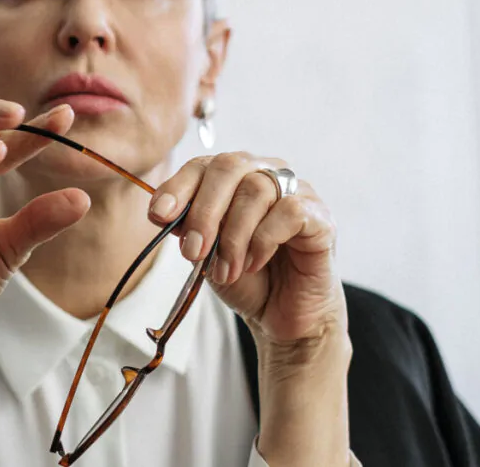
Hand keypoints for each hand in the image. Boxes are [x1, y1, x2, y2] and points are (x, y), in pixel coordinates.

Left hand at [149, 153, 351, 464]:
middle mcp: (266, 173)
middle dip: (204, 212)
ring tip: (226, 270)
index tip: (159, 216)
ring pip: (257, 190)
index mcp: (234, 177)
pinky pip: (289, 212)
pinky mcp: (320, 216)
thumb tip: (164, 213)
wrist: (280, 315)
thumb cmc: (244, 277)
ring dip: (233, 236)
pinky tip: (255, 263)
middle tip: (193, 252)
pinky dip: (264, 240)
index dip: (177, 187)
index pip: (202, 164)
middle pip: (229, 166)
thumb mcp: (204, 251)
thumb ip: (187, 227)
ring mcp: (297, 191)